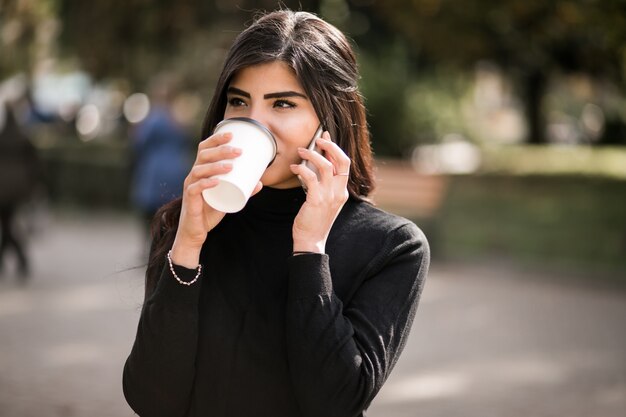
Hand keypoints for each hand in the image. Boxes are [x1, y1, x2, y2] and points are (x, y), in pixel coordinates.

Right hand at [171, 131, 261, 266]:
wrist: (196, 230)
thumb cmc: (210, 210)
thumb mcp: (229, 197)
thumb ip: (243, 190)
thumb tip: (260, 182)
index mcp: (201, 169)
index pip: (205, 148)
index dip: (216, 139)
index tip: (232, 134)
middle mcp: (194, 174)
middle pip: (203, 155)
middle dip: (221, 150)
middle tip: (238, 151)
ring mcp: (190, 186)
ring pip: (199, 170)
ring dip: (216, 166)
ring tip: (231, 165)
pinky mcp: (190, 199)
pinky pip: (195, 188)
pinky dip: (206, 184)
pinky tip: (216, 181)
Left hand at [290, 131, 349, 252]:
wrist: (311, 241)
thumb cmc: (314, 220)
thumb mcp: (323, 200)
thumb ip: (323, 184)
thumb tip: (316, 165)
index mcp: (342, 191)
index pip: (344, 163)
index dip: (335, 148)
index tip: (324, 137)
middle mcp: (339, 192)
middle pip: (342, 160)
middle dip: (330, 146)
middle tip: (317, 139)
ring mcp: (329, 196)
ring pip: (325, 166)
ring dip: (312, 155)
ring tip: (301, 151)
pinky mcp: (317, 200)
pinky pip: (310, 177)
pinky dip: (301, 169)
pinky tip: (294, 168)